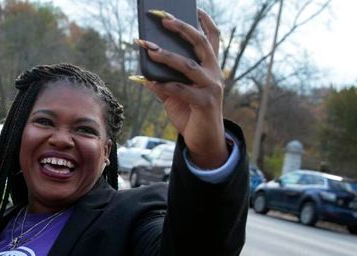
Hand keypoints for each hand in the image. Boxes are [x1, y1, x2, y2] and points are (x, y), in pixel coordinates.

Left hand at [137, 9, 227, 168]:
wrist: (203, 140)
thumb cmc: (189, 113)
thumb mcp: (174, 95)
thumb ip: (162, 81)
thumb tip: (142, 71)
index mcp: (209, 67)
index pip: (212, 37)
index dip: (205, 21)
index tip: (193, 7)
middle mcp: (214, 73)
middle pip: (200, 43)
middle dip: (182, 29)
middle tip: (164, 19)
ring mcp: (211, 87)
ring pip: (188, 65)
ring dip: (167, 56)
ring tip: (149, 48)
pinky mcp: (205, 103)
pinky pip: (181, 90)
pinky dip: (163, 85)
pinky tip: (148, 81)